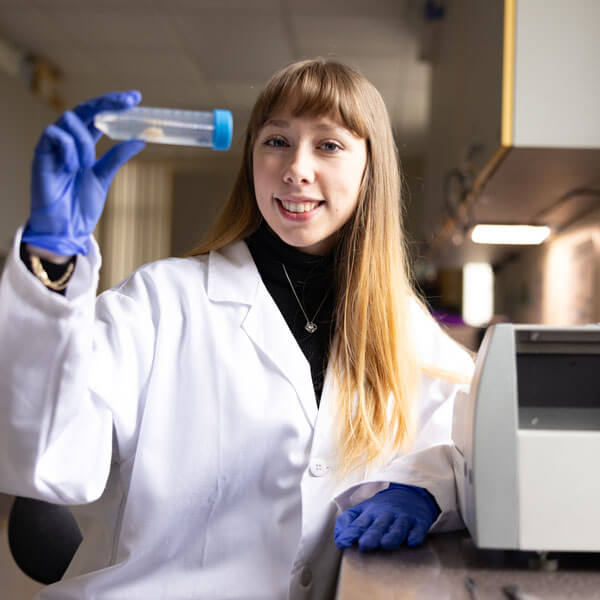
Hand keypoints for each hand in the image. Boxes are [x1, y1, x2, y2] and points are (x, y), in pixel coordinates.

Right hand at [22, 91, 145, 255]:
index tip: (136, 98)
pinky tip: (71, 167)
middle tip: (128, 102)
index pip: (99, 117)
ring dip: (84, 141)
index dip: (114, 105)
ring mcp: (54, 146)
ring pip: (70, 120)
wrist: (66, 228)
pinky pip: (54, 134)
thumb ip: (117, 157)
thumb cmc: (81, 205)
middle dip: (107, 103)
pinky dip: (68, 148)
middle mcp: (68, 141)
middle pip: (85, 109)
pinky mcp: (41, 154)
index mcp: (84, 145)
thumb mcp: (104, 177)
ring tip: (84, 165)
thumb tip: (141, 139)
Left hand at [334, 484, 439, 551]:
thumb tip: (338, 538)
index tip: (343, 542)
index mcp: (370, 513)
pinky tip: (412, 541)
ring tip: (386, 544)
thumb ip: (348, 522)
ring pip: (397, 527)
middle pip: (378, 526)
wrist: (409, 492)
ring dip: (392, 536)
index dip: (350, 532)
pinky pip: (418, 529)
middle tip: (365, 545)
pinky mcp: (418, 522)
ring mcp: (402, 518)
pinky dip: (416, 535)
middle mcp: (385, 515)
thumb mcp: (363, 510)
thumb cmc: (381, 507)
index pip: (358, 523)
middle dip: (371, 535)